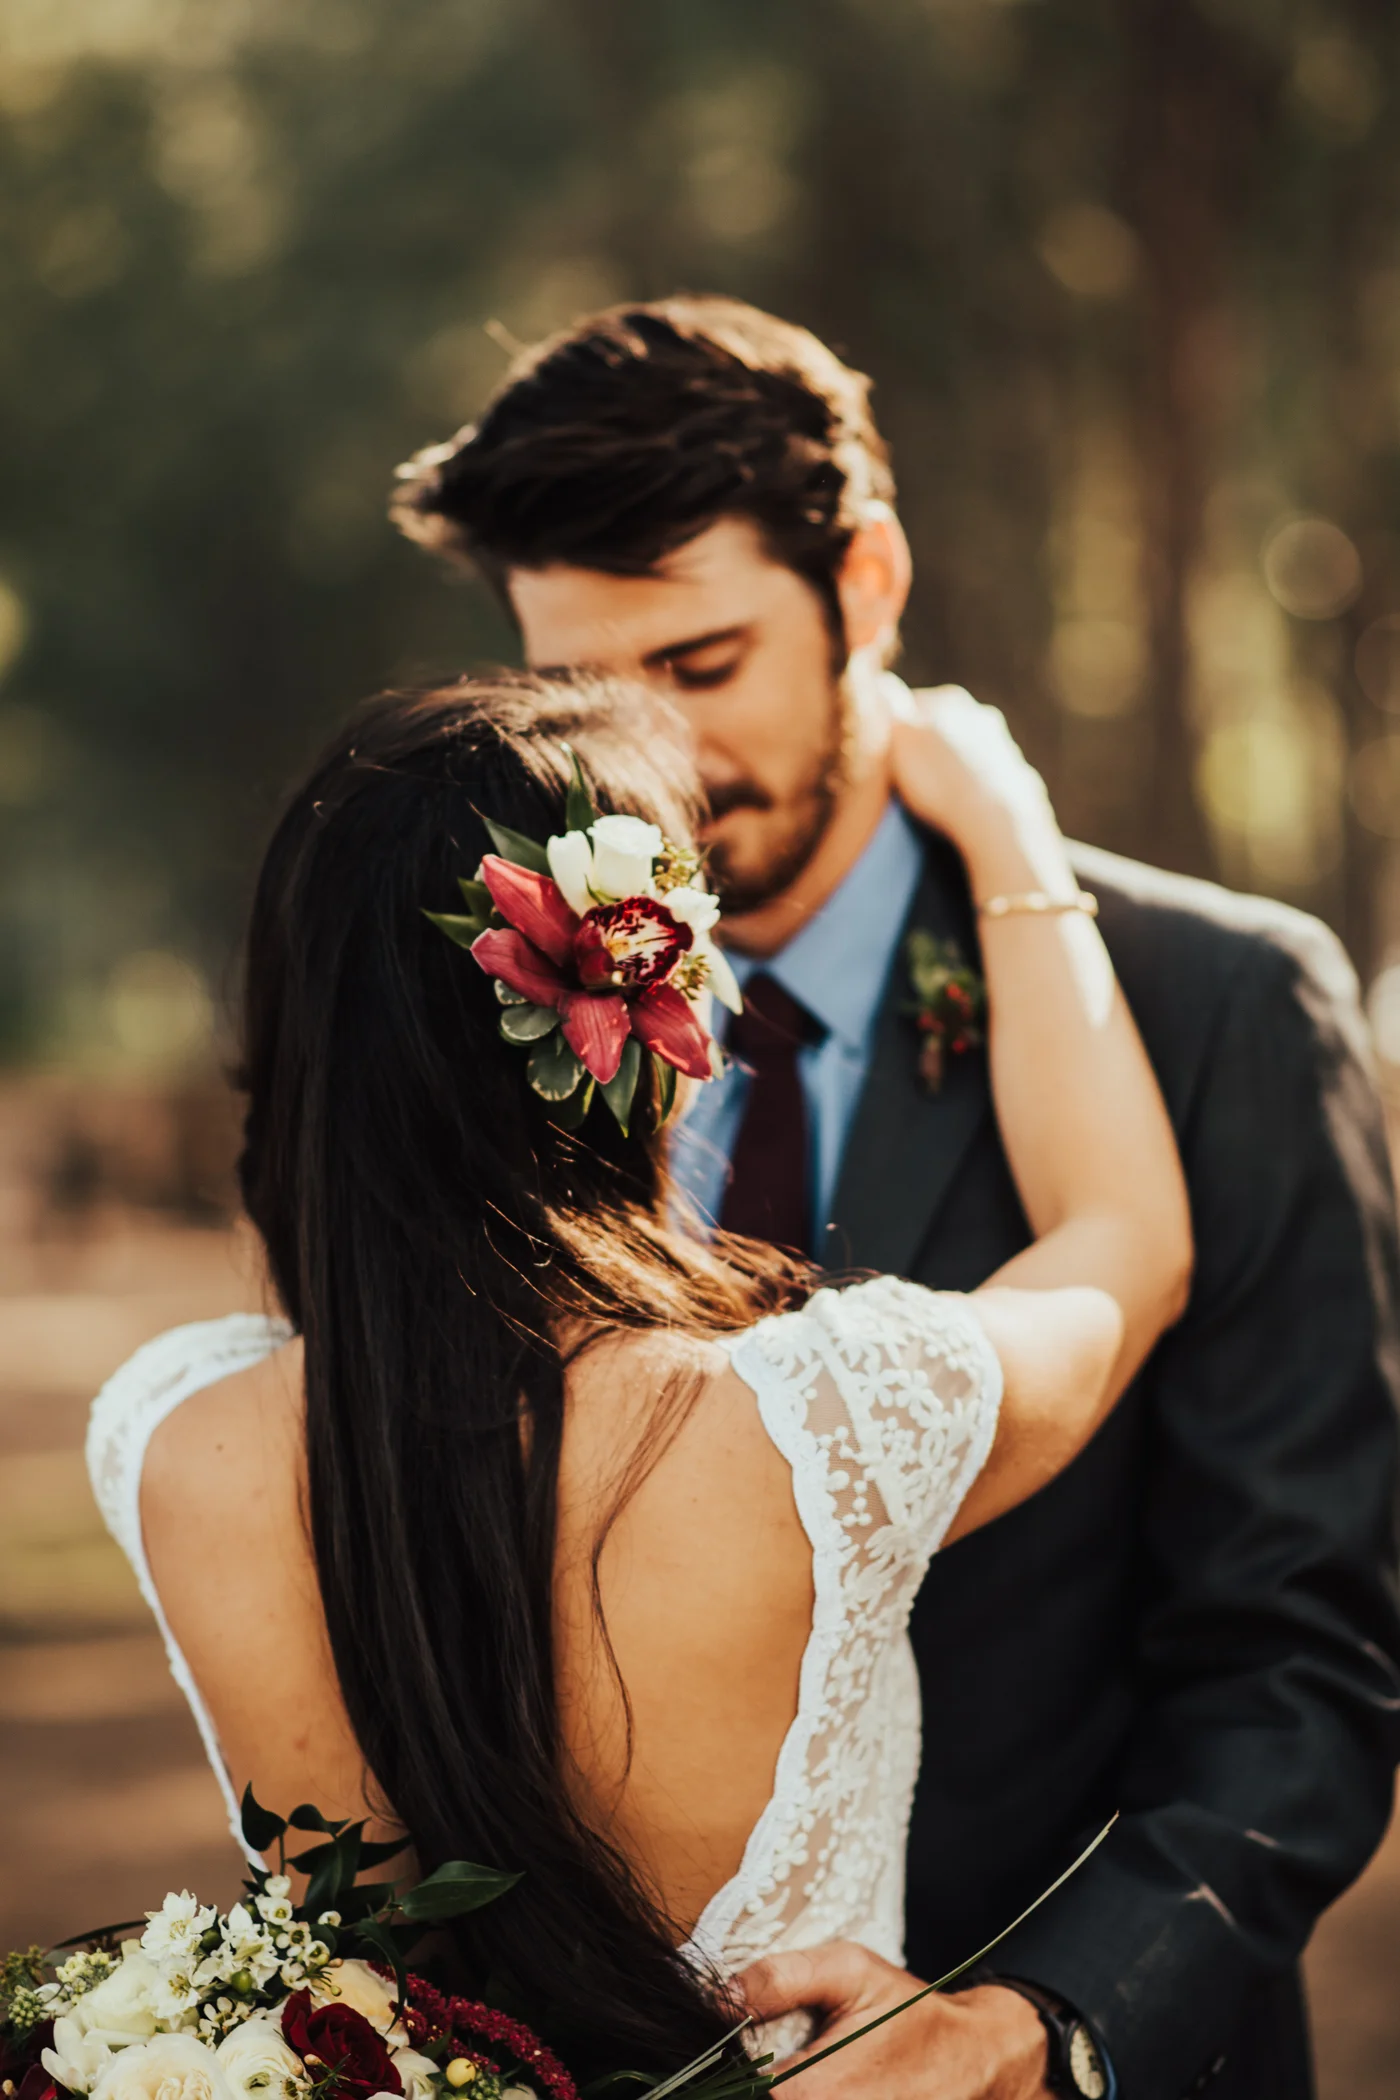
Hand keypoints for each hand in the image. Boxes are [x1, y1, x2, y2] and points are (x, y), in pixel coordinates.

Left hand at [737, 1941, 1049, 2099]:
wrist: (976, 2061)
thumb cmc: (911, 2015)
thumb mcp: (849, 1972)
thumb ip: (779, 1979)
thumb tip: (719, 1997)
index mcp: (807, 2093)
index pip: (732, 2090)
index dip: (726, 2072)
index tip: (738, 2052)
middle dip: (756, 2082)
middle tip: (796, 2054)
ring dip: (792, 2090)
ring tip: (824, 2067)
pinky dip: (813, 2099)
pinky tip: (834, 2084)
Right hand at [888, 685, 1071, 902]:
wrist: (998, 823)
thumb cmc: (940, 780)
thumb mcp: (899, 736)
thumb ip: (887, 702)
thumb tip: (878, 681)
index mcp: (950, 701)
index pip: (910, 705)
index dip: (891, 729)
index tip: (880, 755)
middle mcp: (982, 716)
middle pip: (941, 728)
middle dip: (925, 748)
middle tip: (904, 779)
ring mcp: (1006, 749)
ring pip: (968, 755)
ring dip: (953, 770)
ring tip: (934, 800)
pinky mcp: (1021, 782)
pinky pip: (989, 784)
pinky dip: (977, 794)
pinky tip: (965, 813)